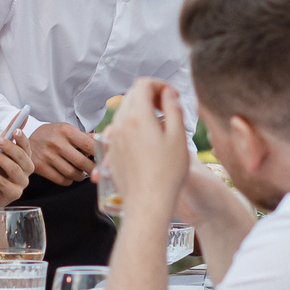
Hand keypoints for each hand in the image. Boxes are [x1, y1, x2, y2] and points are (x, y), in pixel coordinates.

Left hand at [0, 130, 33, 203]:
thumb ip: (8, 133)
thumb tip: (20, 114)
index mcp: (24, 158)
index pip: (27, 146)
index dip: (22, 139)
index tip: (15, 130)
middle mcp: (26, 170)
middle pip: (23, 158)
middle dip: (11, 148)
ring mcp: (21, 183)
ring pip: (16, 170)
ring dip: (3, 161)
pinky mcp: (13, 194)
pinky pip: (6, 185)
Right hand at [28, 120, 99, 183]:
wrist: (25, 142)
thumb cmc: (52, 136)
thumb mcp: (67, 130)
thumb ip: (86, 137)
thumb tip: (106, 141)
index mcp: (66, 131)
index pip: (89, 145)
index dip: (100, 154)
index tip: (106, 160)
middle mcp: (56, 143)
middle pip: (82, 162)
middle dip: (92, 169)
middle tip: (95, 170)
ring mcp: (47, 156)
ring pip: (72, 173)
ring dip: (80, 176)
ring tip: (81, 172)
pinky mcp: (40, 167)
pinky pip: (62, 180)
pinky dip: (69, 180)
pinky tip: (69, 175)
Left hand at [104, 79, 189, 215]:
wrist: (147, 205)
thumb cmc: (167, 174)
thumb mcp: (178, 137)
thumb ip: (173, 109)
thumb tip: (168, 94)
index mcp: (137, 116)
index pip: (143, 84)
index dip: (159, 85)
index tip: (172, 97)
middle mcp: (120, 125)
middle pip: (131, 97)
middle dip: (150, 97)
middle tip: (167, 109)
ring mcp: (112, 140)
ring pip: (123, 114)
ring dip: (139, 112)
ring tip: (158, 126)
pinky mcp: (110, 154)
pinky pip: (118, 131)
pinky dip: (131, 128)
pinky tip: (145, 143)